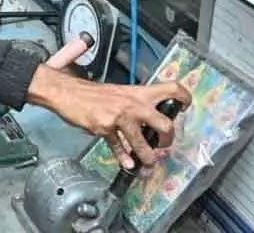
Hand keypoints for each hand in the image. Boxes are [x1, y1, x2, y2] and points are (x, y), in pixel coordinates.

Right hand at [27, 66, 191, 168]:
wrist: (68, 92)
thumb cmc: (93, 93)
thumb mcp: (119, 93)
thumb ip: (136, 104)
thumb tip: (150, 121)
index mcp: (139, 92)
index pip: (171, 89)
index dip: (184, 98)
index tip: (185, 107)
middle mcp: (133, 104)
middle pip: (165, 123)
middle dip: (168, 140)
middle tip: (165, 144)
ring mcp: (119, 117)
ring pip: (142, 142)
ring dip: (147, 157)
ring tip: (147, 163)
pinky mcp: (105, 128)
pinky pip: (118, 147)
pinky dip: (124, 157)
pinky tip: (127, 163)